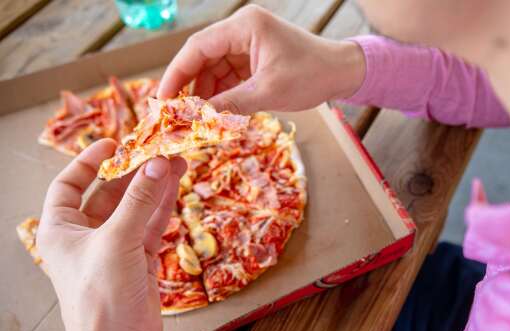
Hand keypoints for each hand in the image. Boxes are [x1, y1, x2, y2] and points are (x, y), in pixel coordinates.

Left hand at [36, 139, 186, 330]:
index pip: (68, 185)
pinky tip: (176, 186)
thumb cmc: (100, 294)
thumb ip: (139, 200)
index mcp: (60, 229)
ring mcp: (113, 247)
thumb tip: (158, 163)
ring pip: (134, 208)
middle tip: (157, 151)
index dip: (89, 162)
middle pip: (108, 193)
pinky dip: (163, 206)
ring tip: (176, 161)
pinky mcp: (137, 260)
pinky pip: (150, 225)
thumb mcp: (116, 240)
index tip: (113, 143)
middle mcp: (84, 235)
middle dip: (133, 172)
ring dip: (154, 187)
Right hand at [157, 4, 365, 113]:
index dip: (176, 74)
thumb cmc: (311, 76)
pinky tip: (216, 114)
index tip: (162, 100)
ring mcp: (248, 44)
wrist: (342, 73)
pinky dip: (222, 95)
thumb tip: (197, 120)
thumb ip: (230, 104)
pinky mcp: (254, 59)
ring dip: (206, 95)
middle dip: (190, 87)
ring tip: (196, 121)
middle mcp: (242, 30)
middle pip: (203, 58)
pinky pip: (229, 76)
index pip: (198, 48)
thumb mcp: (268, 92)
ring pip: (214, 70)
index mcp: (244, 26)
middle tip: (176, 115)